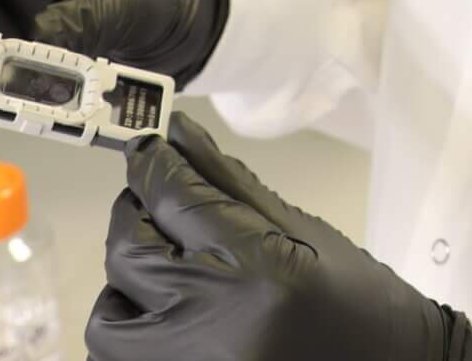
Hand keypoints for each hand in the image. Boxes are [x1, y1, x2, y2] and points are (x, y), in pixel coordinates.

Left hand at [83, 113, 471, 360]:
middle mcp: (217, 327)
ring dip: (126, 286)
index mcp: (258, 270)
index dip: (152, 164)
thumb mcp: (305, 231)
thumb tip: (181, 137)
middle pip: (130, 252)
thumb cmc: (363, 309)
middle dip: (136, 216)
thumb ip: (231, 184)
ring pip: (109, 320)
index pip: (173, 197)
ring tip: (165, 274)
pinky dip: (133, 334)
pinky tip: (167, 317)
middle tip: (155, 205)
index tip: (148, 150)